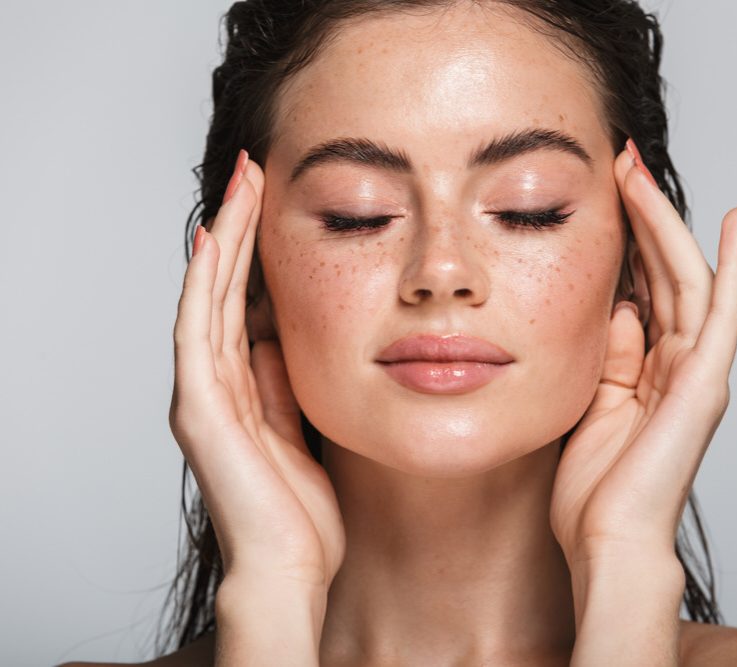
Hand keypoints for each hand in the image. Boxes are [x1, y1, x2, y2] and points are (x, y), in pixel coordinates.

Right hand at [169, 152, 344, 590]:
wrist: (290, 568)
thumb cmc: (300, 511)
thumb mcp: (300, 427)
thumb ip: (282, 382)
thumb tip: (282, 335)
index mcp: (239, 389)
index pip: (243, 303)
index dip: (253, 251)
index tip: (270, 201)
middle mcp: (212, 385)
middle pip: (223, 289)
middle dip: (237, 228)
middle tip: (251, 170)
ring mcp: (201, 396)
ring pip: (209, 298)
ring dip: (223, 239)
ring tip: (239, 184)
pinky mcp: (199, 412)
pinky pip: (200, 334)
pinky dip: (204, 286)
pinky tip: (214, 243)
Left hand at [550, 142, 736, 569]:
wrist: (606, 541)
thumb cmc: (594, 488)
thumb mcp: (590, 403)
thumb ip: (608, 355)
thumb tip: (618, 309)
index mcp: (649, 369)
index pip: (644, 286)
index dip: (628, 237)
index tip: (603, 190)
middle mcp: (679, 363)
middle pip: (667, 271)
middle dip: (644, 214)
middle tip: (621, 161)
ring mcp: (697, 372)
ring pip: (689, 279)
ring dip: (667, 223)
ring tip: (639, 172)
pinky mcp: (705, 384)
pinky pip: (723, 315)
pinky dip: (734, 267)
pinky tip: (736, 222)